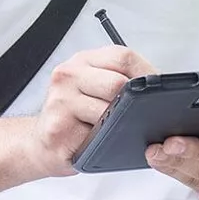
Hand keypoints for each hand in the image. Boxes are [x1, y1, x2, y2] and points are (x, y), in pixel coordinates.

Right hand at [32, 45, 155, 178]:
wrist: (41, 143)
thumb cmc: (73, 116)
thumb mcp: (95, 88)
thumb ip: (121, 78)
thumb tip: (158, 83)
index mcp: (82, 61)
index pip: (123, 56)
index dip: (146, 73)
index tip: (157, 87)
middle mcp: (68, 75)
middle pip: (118, 83)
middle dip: (133, 102)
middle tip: (136, 114)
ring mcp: (60, 100)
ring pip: (108, 111)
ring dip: (117, 124)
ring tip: (109, 128)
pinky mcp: (57, 128)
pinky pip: (96, 134)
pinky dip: (103, 140)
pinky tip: (95, 139)